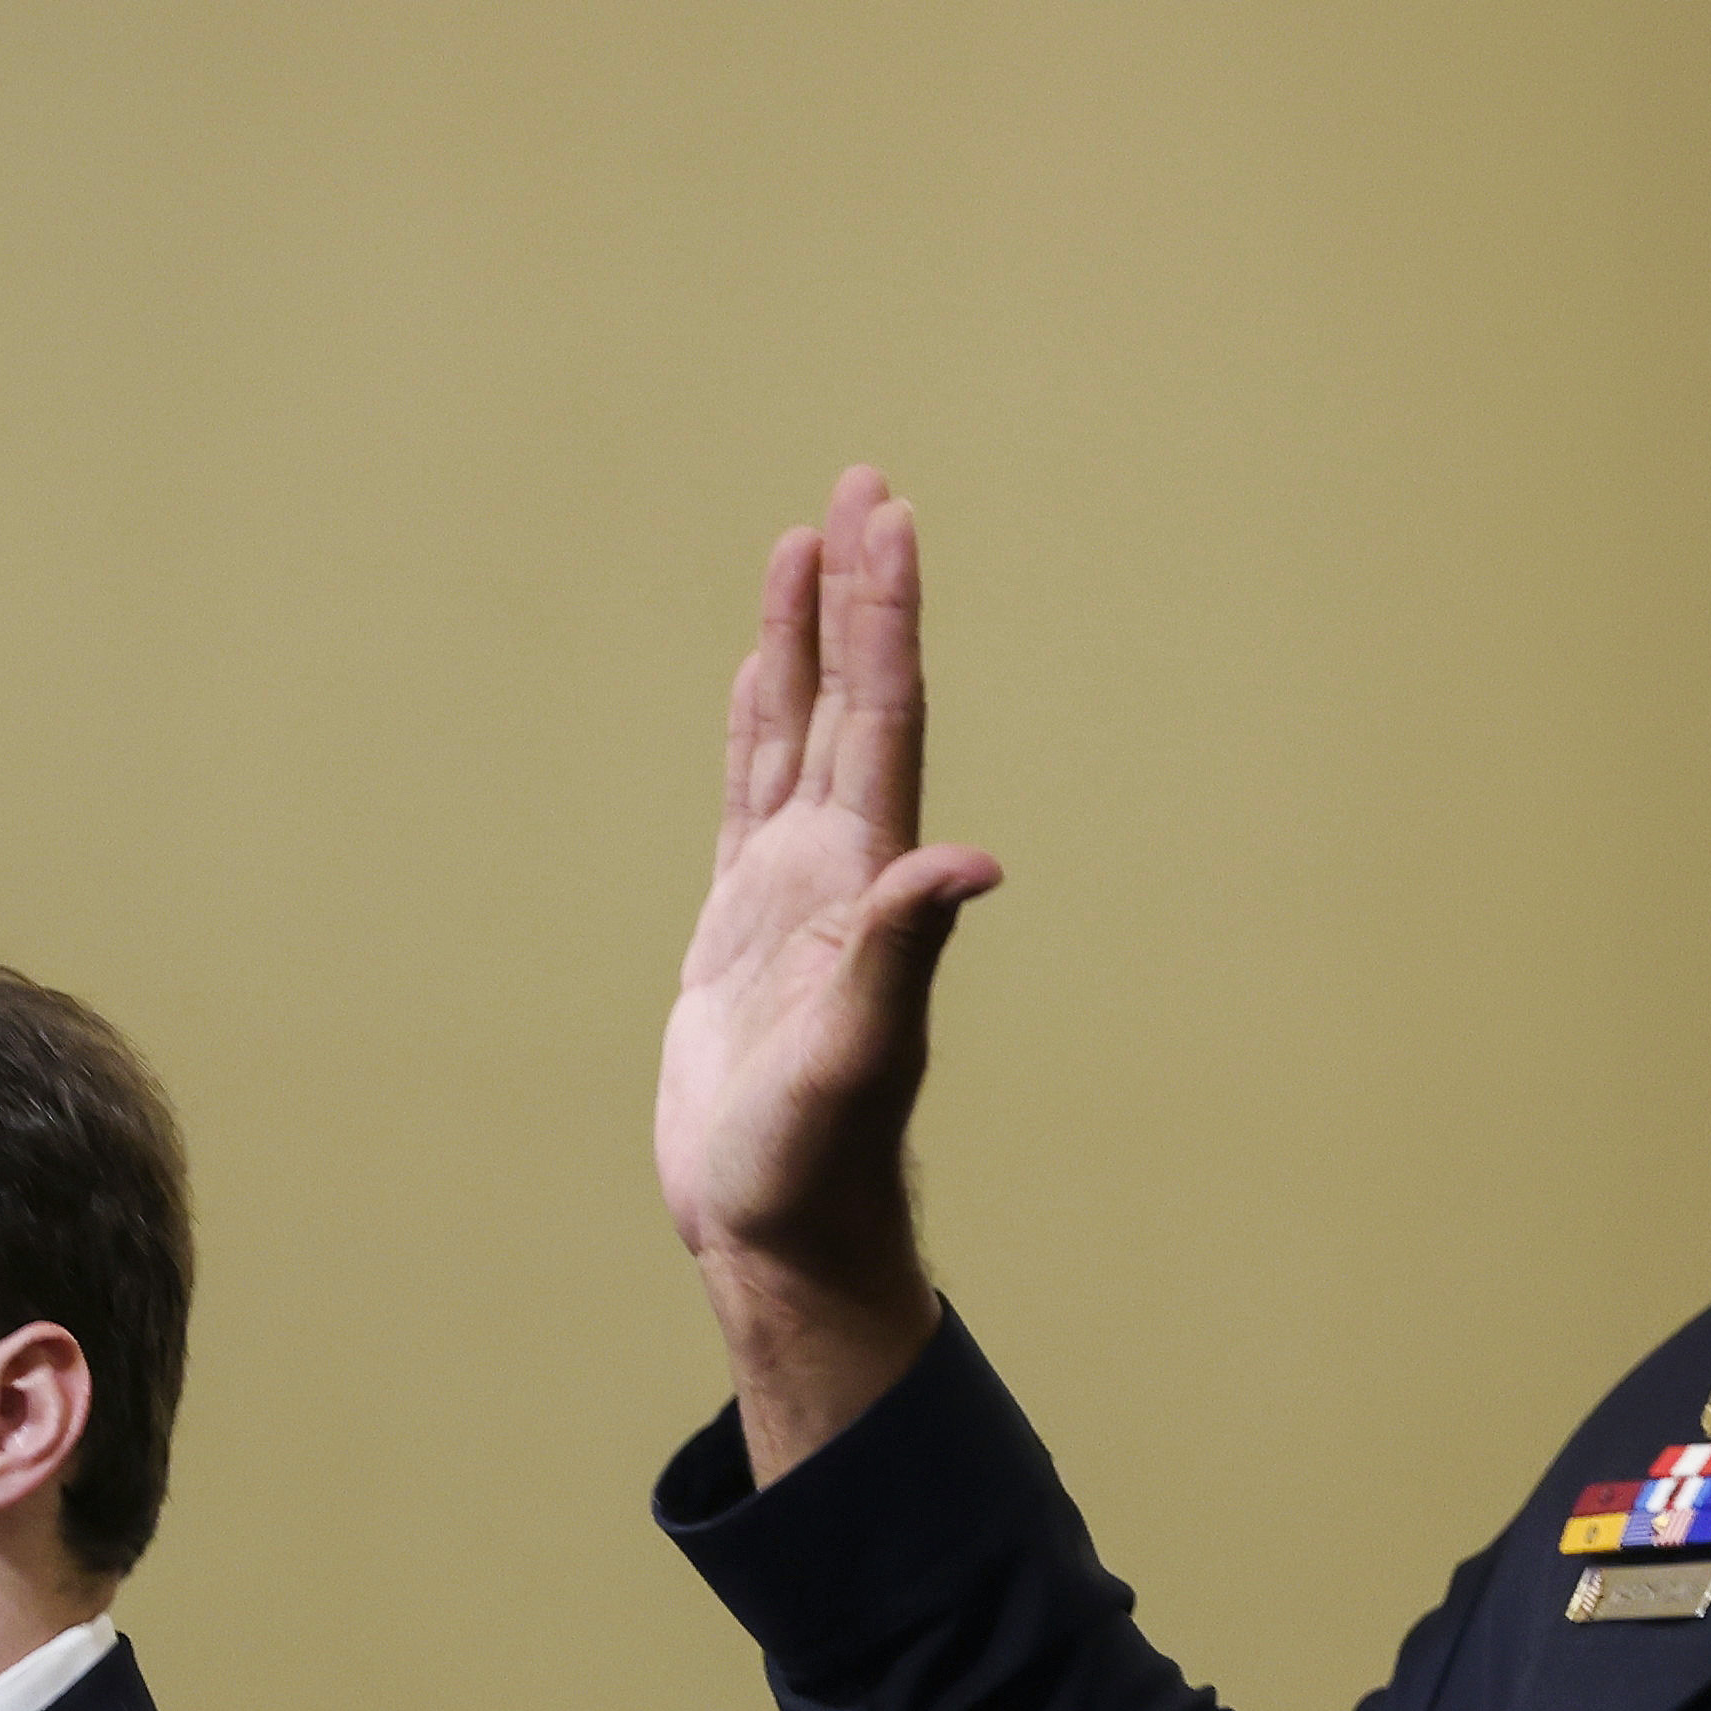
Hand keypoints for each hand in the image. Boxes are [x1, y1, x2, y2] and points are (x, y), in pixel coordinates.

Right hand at [658, 466, 1004, 1478]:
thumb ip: (903, 952)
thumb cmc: (815, 1160)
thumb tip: (969, 864)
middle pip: (849, 699)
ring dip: (804, 640)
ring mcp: (792, 893)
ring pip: (798, 734)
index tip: (885, 518)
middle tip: (861, 483)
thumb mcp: (857, 1055)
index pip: (882, 718)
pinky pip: (747, 795)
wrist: (778, 1228)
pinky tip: (760, 677)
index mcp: (866, 881)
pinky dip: (755, 725)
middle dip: (855, 593)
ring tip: (805, 544)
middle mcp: (840, 868)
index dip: (884, 617)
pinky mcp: (742, 927)